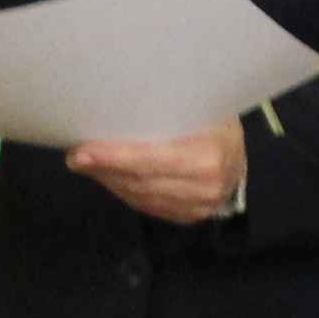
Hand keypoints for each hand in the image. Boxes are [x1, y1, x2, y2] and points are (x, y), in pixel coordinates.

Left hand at [67, 121, 243, 225]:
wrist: (243, 155)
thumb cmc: (217, 119)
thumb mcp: (201, 104)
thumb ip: (166, 107)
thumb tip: (115, 99)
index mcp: (209, 155)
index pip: (151, 159)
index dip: (113, 157)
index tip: (81, 151)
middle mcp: (206, 187)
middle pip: (141, 181)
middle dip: (103, 169)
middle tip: (75, 155)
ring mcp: (199, 208)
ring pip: (140, 197)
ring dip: (109, 181)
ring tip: (85, 164)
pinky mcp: (188, 218)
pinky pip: (147, 207)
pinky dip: (124, 191)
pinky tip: (108, 177)